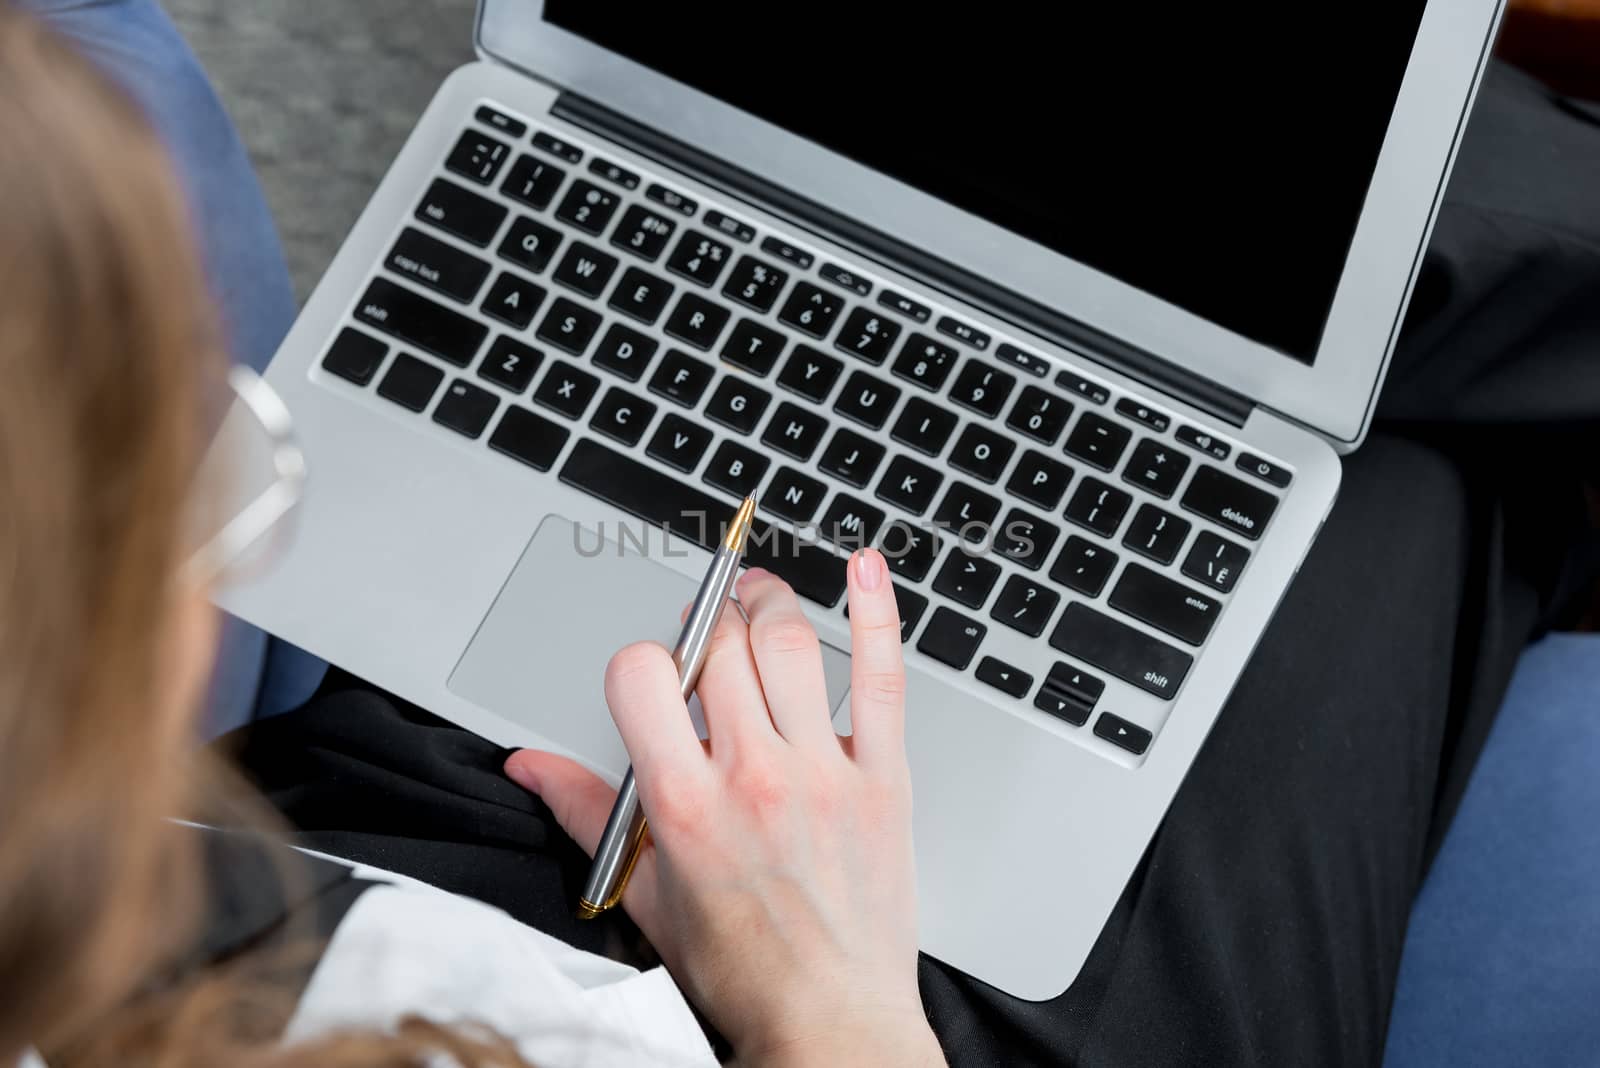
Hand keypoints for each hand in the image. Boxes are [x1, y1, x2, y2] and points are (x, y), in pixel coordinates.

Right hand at [505, 549, 942, 1066]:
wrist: (830, 1021)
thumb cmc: (742, 968)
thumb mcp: (645, 891)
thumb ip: (584, 812)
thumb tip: (530, 764)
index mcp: (685, 803)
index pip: (643, 675)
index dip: (640, 660)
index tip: (653, 674)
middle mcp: (752, 776)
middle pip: (719, 646)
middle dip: (705, 620)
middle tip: (707, 626)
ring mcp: (823, 772)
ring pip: (789, 645)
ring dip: (767, 603)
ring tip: (757, 598)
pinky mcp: (882, 778)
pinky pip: (883, 678)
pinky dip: (877, 614)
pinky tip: (865, 570)